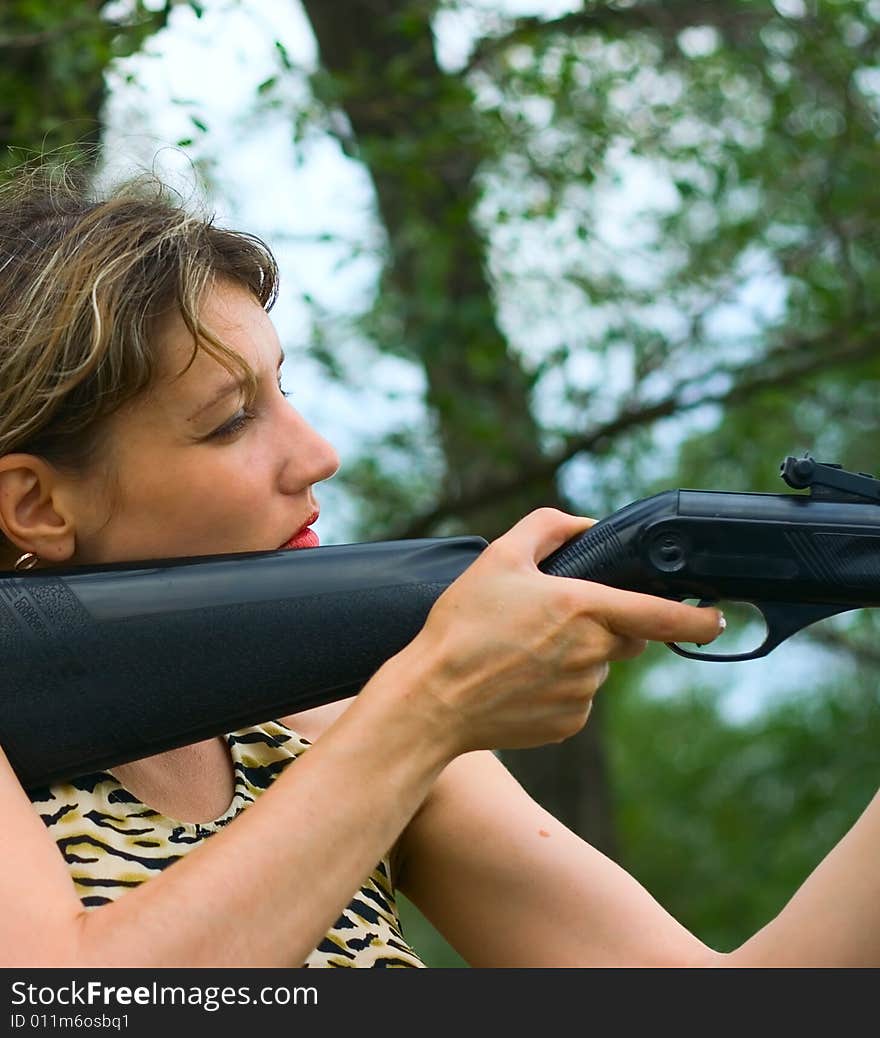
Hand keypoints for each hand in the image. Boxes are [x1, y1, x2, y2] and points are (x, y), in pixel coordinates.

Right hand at [397, 508, 723, 756]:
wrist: (432, 698)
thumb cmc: (462, 624)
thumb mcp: (498, 556)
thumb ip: (547, 527)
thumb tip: (586, 524)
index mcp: (583, 609)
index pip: (662, 616)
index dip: (699, 618)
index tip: (718, 618)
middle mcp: (592, 655)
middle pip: (625, 637)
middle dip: (605, 626)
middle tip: (551, 620)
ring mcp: (583, 695)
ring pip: (598, 668)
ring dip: (577, 657)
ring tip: (520, 652)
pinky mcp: (568, 724)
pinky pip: (578, 699)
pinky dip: (558, 687)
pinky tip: (518, 680)